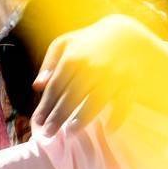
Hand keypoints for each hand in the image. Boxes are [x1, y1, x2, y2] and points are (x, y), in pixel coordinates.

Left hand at [35, 15, 167, 134]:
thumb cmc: (89, 41)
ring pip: (96, 100)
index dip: (45, 105)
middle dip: (59, 116)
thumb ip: (49, 64)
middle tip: (48, 134)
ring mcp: (112, 74)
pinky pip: (124, 101)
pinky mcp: (131, 81)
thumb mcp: (65, 44)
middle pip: (72, 96)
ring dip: (83, 118)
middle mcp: (92, 66)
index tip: (37, 122)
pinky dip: (118, 115)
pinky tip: (109, 128)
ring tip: (70, 133)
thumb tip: (37, 87)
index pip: (55, 86)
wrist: (127, 34)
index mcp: (72, 57)